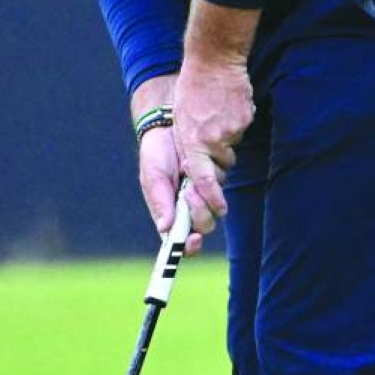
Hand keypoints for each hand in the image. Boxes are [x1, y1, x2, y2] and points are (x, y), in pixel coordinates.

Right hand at [138, 121, 206, 256]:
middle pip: (204, 226)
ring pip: (215, 208)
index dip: (190, 246)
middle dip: (199, 212)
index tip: (194, 239)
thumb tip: (164, 228)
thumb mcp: (153, 177)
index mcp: (170, 215)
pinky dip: (211, 175)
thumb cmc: (155, 155)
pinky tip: (195, 160)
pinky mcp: (216, 180)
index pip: (182, 242)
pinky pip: (221, 184)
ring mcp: (204, 195)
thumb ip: (160, 202)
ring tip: (186, 168)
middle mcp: (189, 209)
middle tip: (187, 190)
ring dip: (204, 191)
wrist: (169, 128)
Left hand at [173, 57, 253, 222]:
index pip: (203, 179)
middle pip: (222, 165)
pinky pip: (241, 129)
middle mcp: (213, 139)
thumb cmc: (191, 90)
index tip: (220, 209)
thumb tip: (195, 169)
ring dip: (225, 137)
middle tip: (210, 137)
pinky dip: (235, 122)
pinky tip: (226, 106)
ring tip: (214, 115)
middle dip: (218, 158)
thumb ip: (187, 147)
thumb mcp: (179, 121)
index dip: (211, 198)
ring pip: (232, 146)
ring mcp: (232, 128)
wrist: (213, 60)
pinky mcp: (246, 118)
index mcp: (192, 142)